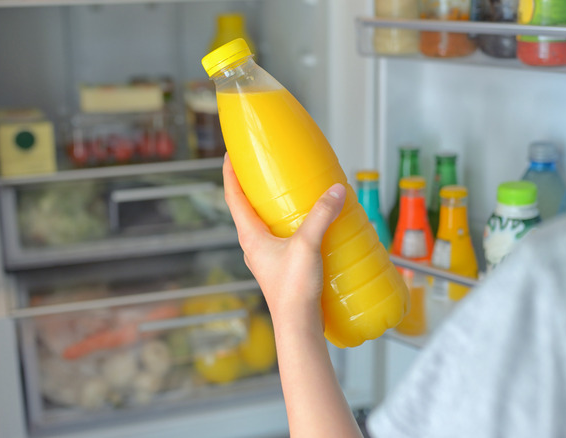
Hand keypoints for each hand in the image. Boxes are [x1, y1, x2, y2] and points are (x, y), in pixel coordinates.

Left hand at [222, 154, 346, 329]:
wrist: (298, 325)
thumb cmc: (292, 290)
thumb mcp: (307, 245)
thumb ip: (321, 215)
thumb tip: (335, 190)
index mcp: (250, 236)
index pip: (233, 196)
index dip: (230, 173)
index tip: (231, 154)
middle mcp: (253, 245)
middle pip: (247, 208)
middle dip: (254, 186)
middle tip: (266, 168)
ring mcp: (267, 257)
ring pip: (265, 224)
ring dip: (273, 206)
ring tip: (291, 192)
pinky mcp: (282, 266)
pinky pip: (281, 238)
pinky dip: (290, 224)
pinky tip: (310, 224)